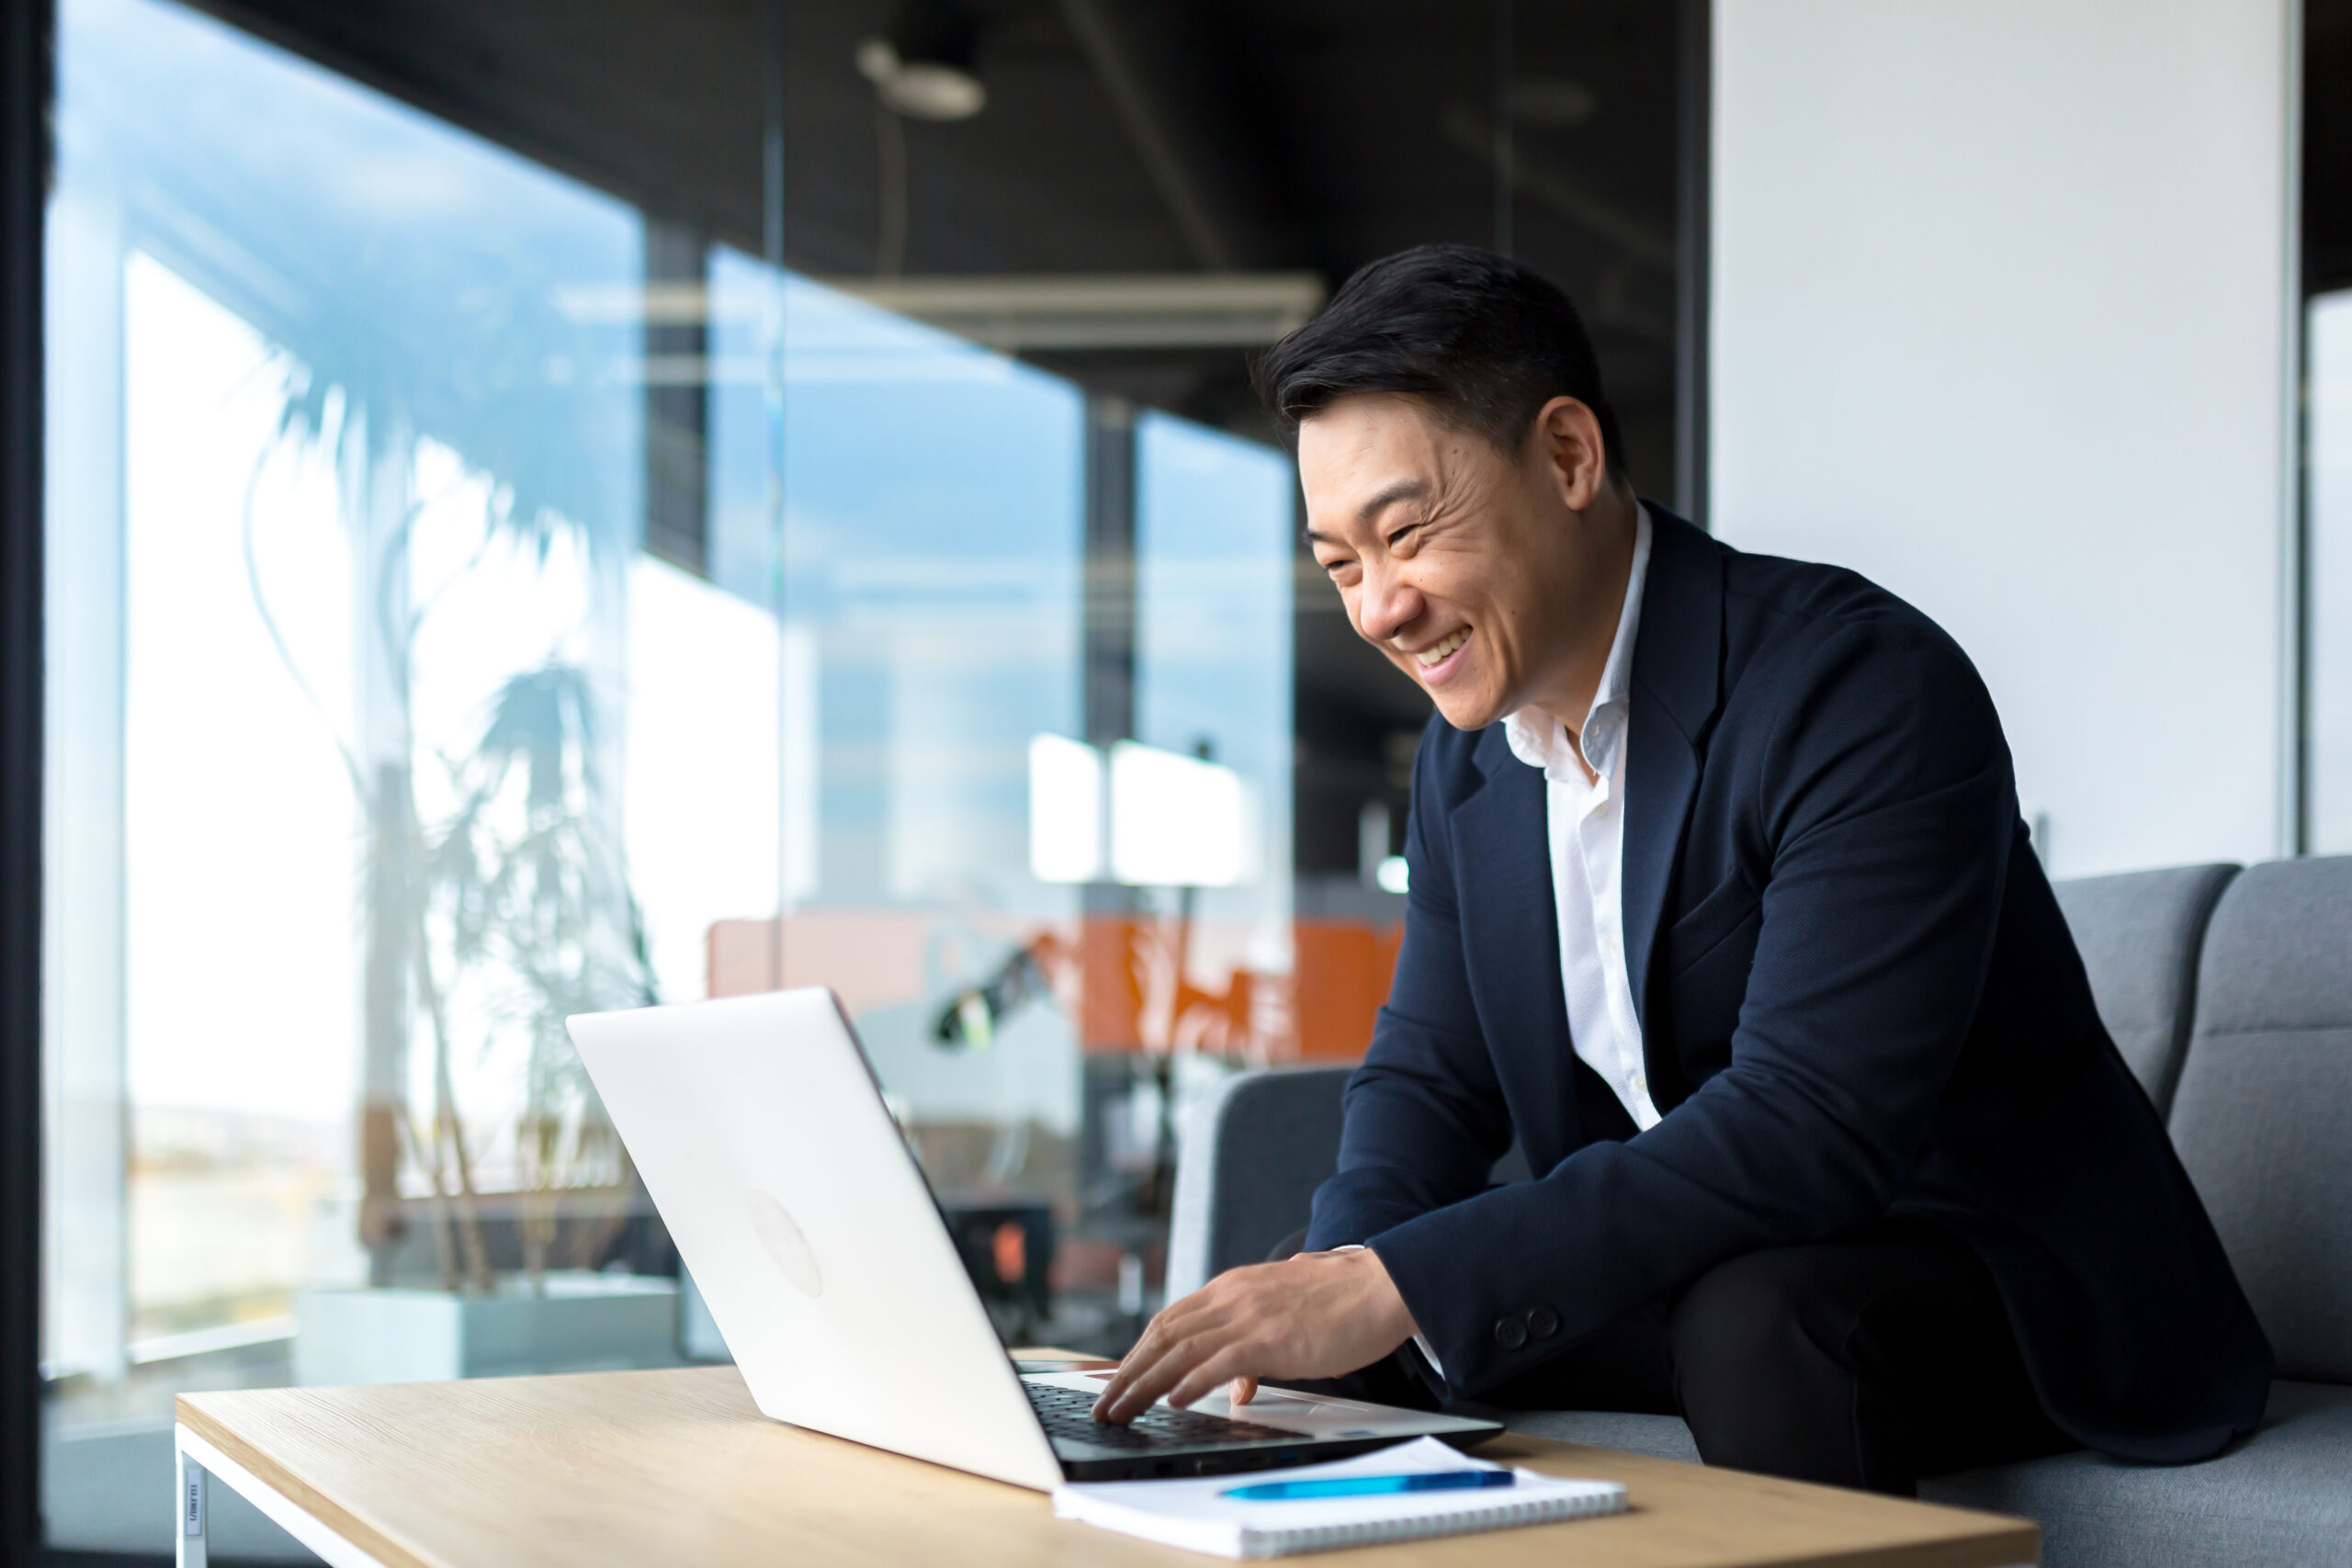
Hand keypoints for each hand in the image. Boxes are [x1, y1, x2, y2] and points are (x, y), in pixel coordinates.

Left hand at [1091, 1247, 1418, 1423]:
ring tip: (1122, 1411)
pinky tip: (1172, 1400)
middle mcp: (1231, 1297)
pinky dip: (1189, 1381)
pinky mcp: (1270, 1336)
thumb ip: (1252, 1349)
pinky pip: (1218, 1361)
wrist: (1381, 1285)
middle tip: (1105, 1404)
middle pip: (1162, 1335)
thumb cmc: (1340, 1302)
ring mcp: (1248, 1315)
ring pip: (1179, 1351)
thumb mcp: (1284, 1318)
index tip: (1118, 1380)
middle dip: (1127, 1373)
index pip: (1169, 1321)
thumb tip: (1236, 1385)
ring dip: (1144, 1384)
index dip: (1138, 1353)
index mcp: (1231, 1289)